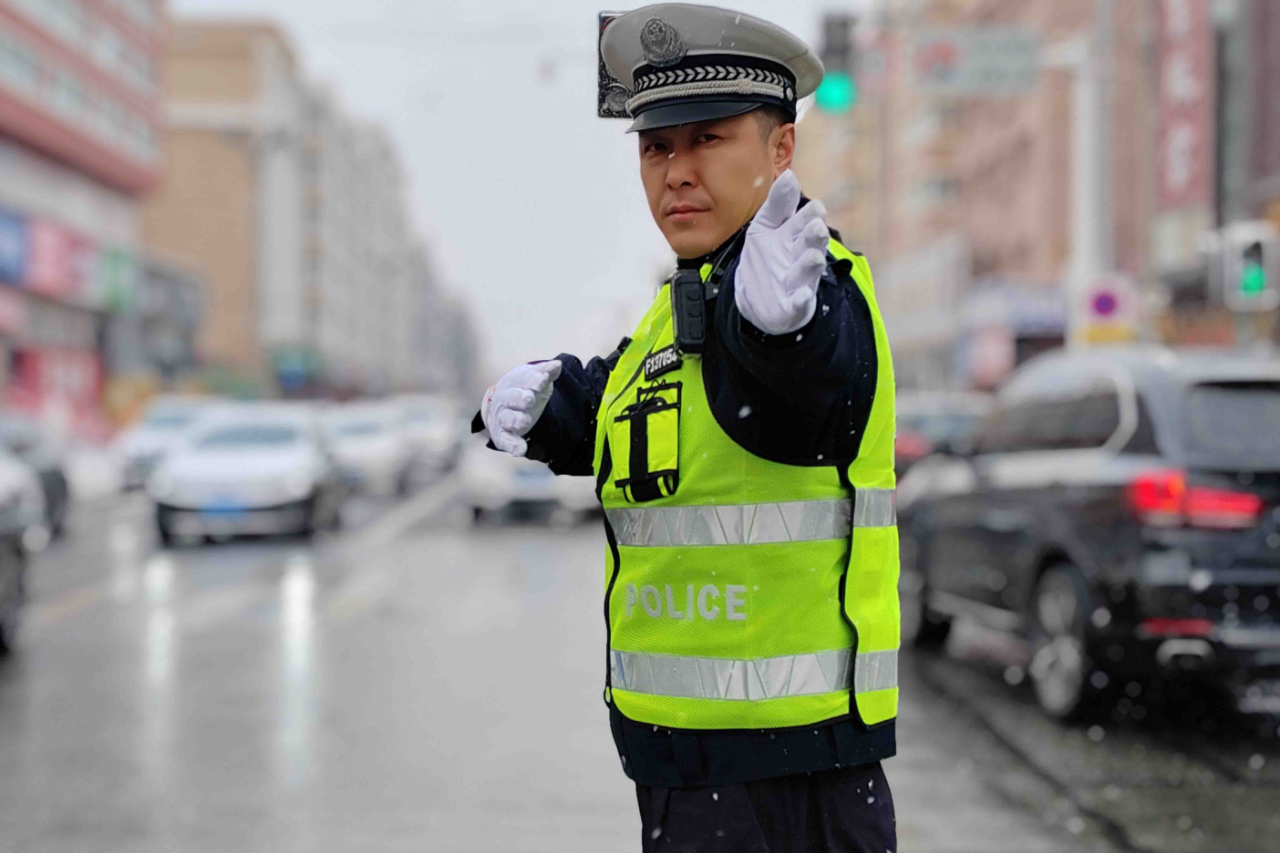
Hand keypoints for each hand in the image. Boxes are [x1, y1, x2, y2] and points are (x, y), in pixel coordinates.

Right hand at [480, 361, 561, 455]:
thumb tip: (557, 365)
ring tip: (525, 422)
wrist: (500, 405)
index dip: (533, 380)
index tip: (543, 381)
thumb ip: (546, 373)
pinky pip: (506, 441)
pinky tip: (521, 450)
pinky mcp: (503, 436)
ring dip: (515, 420)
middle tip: (530, 400)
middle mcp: (506, 399)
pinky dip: (512, 446)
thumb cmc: (522, 389)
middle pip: (512, 398)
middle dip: (520, 398)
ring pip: (507, 419)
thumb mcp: (535, 379)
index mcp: (514, 383)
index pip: (523, 380)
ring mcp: (503, 418)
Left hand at [735, 170, 828, 335]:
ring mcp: (798, 281)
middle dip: (814, 236)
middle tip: (816, 228)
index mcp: (796, 235)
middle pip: (811, 243)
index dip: (810, 215)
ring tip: (813, 257)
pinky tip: (802, 296)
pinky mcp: (792, 305)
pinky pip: (799, 303)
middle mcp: (801, 256)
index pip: (806, 220)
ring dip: (811, 264)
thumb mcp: (765, 227)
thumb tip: (789, 174)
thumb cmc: (766, 258)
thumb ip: (777, 204)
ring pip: (808, 271)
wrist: (754, 298)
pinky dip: (801, 300)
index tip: (814, 208)